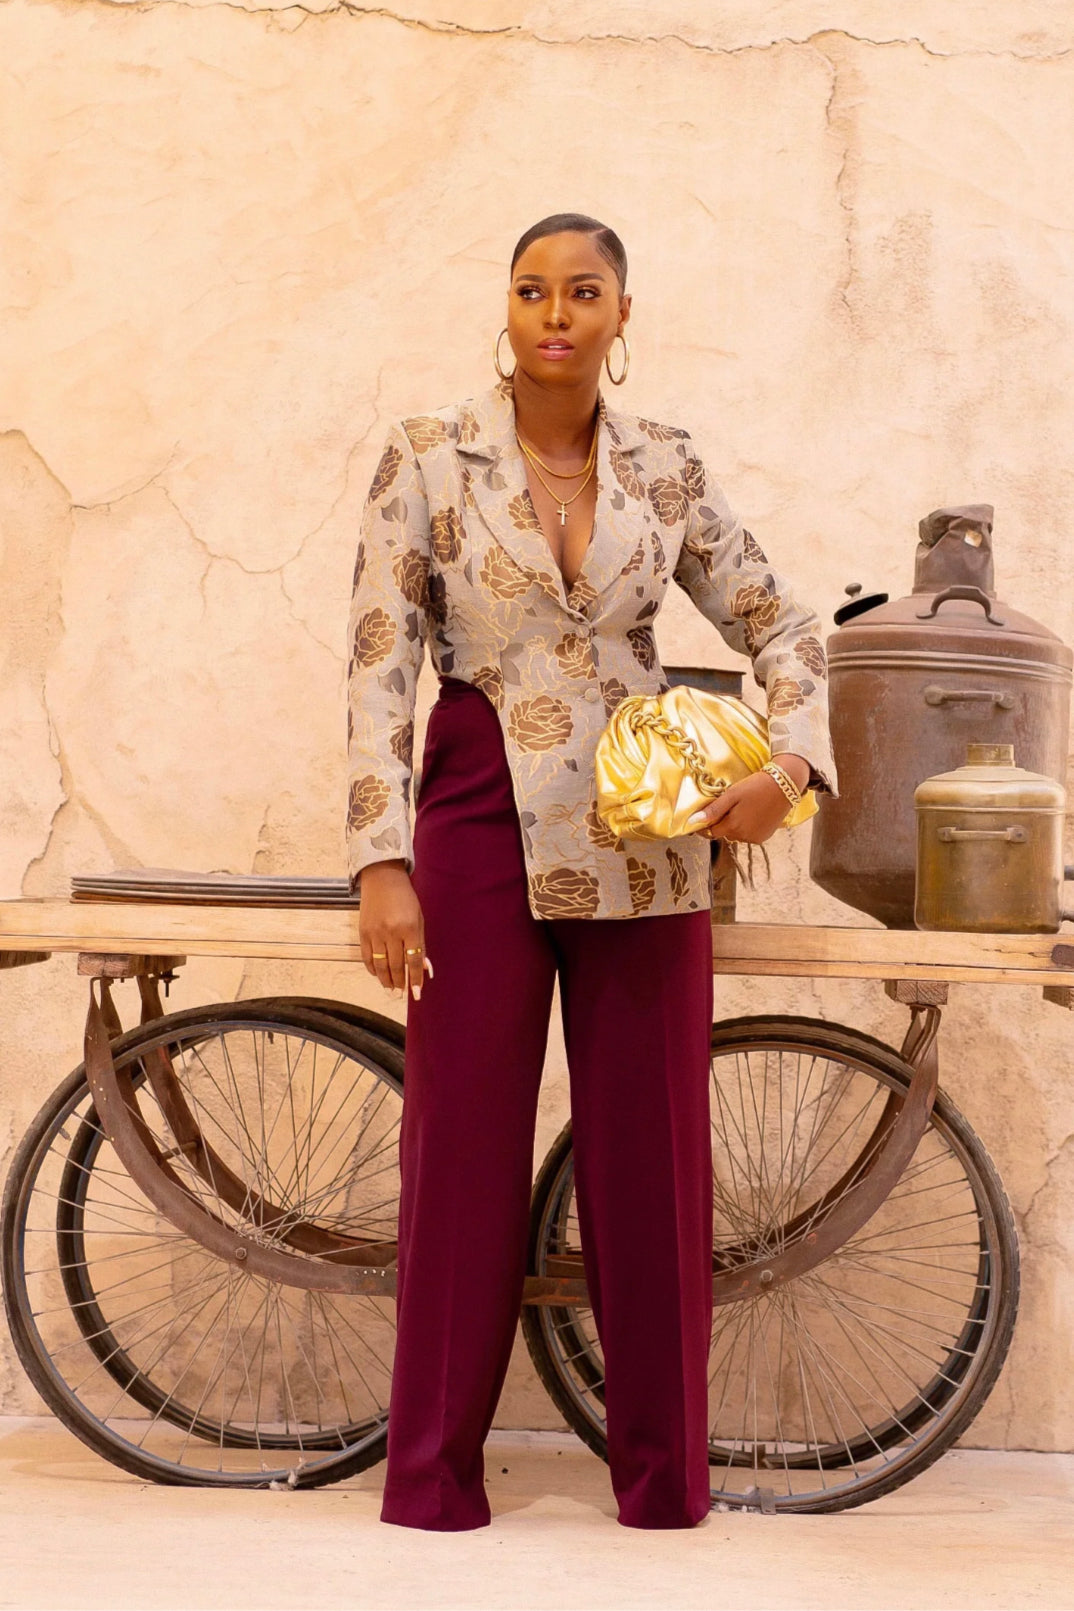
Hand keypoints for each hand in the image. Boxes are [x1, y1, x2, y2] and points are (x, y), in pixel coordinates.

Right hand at [358, 861, 430, 1001]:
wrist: (382, 879)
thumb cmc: (406, 899)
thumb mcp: (419, 919)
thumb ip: (421, 945)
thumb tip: (424, 968)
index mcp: (409, 928)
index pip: (413, 961)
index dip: (415, 979)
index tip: (417, 994)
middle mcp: (391, 932)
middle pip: (395, 966)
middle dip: (400, 983)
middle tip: (403, 993)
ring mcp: (375, 933)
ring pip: (380, 965)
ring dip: (386, 980)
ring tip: (392, 989)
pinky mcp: (363, 932)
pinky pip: (367, 957)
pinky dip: (372, 969)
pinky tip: (378, 975)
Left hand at [685, 753, 810, 844]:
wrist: (784, 785)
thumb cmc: (756, 786)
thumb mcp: (732, 794)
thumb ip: (713, 810)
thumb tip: (692, 822)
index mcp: (733, 826)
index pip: (711, 832)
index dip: (706, 825)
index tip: (704, 816)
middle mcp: (744, 837)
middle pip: (724, 834)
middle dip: (722, 823)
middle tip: (728, 805)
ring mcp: (755, 838)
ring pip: (736, 835)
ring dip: (735, 826)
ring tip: (742, 808)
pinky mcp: (765, 837)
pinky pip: (748, 835)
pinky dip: (746, 828)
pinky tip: (752, 814)